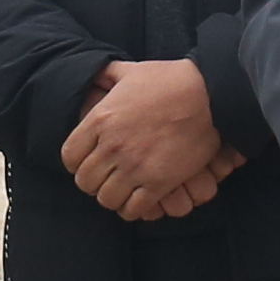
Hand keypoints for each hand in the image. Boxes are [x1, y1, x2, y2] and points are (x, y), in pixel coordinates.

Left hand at [61, 57, 238, 221]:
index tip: (89, 162)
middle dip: (94, 183)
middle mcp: (112, 146)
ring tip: (123, 191)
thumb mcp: (131, 71)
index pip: (69, 157)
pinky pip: (133, 209)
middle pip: (85, 182)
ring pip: (106, 199)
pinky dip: (133, 209)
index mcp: (100, 119)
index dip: (77, 163)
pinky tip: (140, 200)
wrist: (209, 94)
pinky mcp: (158, 182)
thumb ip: (108, 74)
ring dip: (113, 197)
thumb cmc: (171, 80)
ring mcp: (134, 166)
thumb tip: (96, 73)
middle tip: (108, 178)